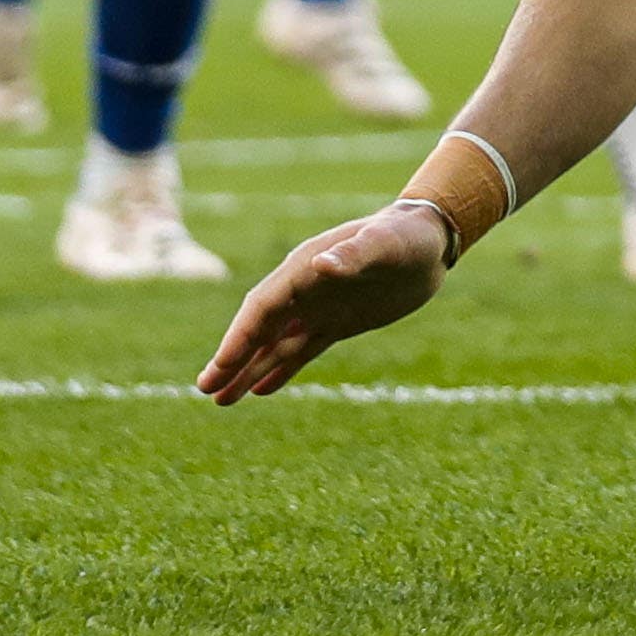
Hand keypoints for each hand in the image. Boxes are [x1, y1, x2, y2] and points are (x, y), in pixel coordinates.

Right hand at [195, 204, 449, 404]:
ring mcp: (318, 307)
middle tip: (205, 388)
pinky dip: (279, 369)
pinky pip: (300, 350)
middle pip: (259, 329)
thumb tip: (322, 266)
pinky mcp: (336, 323)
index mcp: (305, 269)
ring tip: (221, 399)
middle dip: (232, 358)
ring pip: (274, 345)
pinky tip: (260, 390)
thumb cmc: (405, 235)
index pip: (262, 308)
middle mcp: (304, 290)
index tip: (219, 366)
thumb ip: (353, 254)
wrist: (430, 239)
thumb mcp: (383, 244)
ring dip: (248, 369)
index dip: (239, 337)